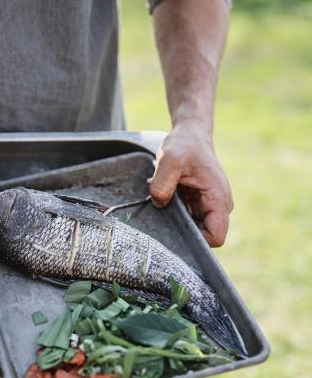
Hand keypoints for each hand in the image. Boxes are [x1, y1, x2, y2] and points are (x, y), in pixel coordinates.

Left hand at [149, 121, 232, 246]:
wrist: (189, 136)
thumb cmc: (184, 146)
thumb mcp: (170, 159)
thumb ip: (163, 182)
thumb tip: (159, 203)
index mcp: (218, 199)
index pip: (215, 237)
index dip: (197, 242)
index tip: (174, 233)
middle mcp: (217, 206)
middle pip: (203, 237)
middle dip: (183, 234)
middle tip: (161, 223)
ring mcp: (208, 206)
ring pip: (194, 230)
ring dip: (177, 224)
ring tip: (162, 209)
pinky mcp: (197, 205)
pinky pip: (187, 220)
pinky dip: (174, 217)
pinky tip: (163, 204)